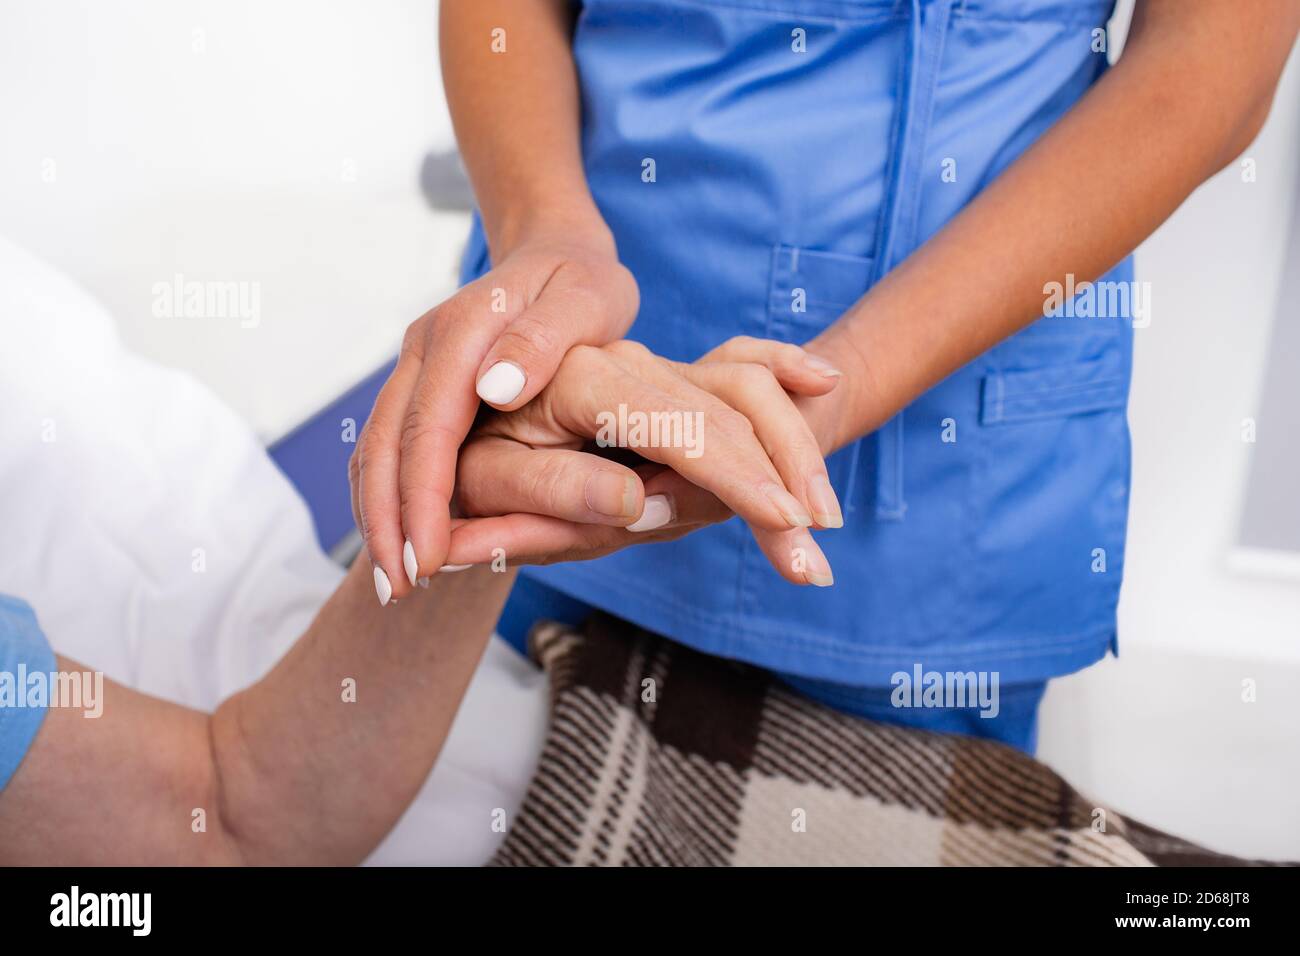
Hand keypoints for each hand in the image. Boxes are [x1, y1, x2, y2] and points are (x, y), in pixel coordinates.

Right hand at [349, 232, 638, 603]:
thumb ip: (545, 339)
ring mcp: (418, 370)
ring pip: (377, 451)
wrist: (558, 253)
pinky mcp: (424, 389)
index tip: (426, 558)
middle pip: (385, 445)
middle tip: (396, 589)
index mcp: (462, 331)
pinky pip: (393, 449)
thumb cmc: (583, 281)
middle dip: (386, 522)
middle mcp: (424, 350)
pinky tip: (401, 545)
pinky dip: (389, 498)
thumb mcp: (587, 298)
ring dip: (378, 517)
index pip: (429, 427)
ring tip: (391, 583)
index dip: (423, 498)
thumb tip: (492, 387)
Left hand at [445, 338, 845, 585]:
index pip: (680, 427)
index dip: (736, 477)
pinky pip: (738, 366)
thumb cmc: (469, 462)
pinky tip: (821, 381)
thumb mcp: (489, 485)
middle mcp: (626, 362)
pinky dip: (783, 372)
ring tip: (824, 522)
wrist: (457, 424)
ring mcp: (651, 366)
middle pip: (726, 413)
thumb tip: (637, 502)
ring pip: (743, 391)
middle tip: (813, 566)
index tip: (786, 522)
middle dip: (779, 486)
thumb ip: (554, 494)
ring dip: (792, 452)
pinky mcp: (667, 380)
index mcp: (581, 380)